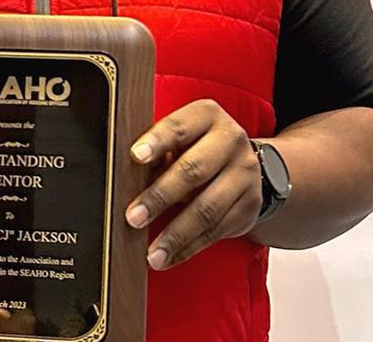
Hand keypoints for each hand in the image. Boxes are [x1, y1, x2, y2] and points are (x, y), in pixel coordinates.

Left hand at [124, 99, 262, 270]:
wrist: (245, 164)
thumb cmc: (195, 149)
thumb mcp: (178, 140)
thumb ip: (155, 152)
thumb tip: (122, 179)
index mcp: (207, 116)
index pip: (179, 127)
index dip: (157, 141)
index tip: (135, 157)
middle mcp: (231, 140)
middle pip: (194, 170)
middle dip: (160, 196)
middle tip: (133, 218)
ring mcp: (245, 173)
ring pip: (208, 208)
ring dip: (176, 234)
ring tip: (152, 254)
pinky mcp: (250, 204)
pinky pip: (218, 230)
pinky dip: (190, 247)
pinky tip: (170, 257)